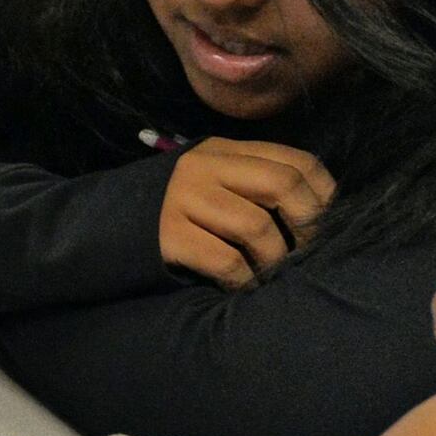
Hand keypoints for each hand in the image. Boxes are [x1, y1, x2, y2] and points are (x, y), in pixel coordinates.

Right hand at [158, 136, 334, 286]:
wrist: (107, 228)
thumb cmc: (179, 212)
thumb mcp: (216, 184)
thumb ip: (256, 185)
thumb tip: (320, 213)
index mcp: (223, 150)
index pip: (295, 160)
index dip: (324, 194)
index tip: (328, 224)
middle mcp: (203, 167)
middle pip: (282, 184)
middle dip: (307, 225)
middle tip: (304, 254)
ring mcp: (182, 198)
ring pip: (257, 226)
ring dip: (274, 260)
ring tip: (270, 274)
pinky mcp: (168, 234)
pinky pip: (227, 260)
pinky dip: (244, 280)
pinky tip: (242, 284)